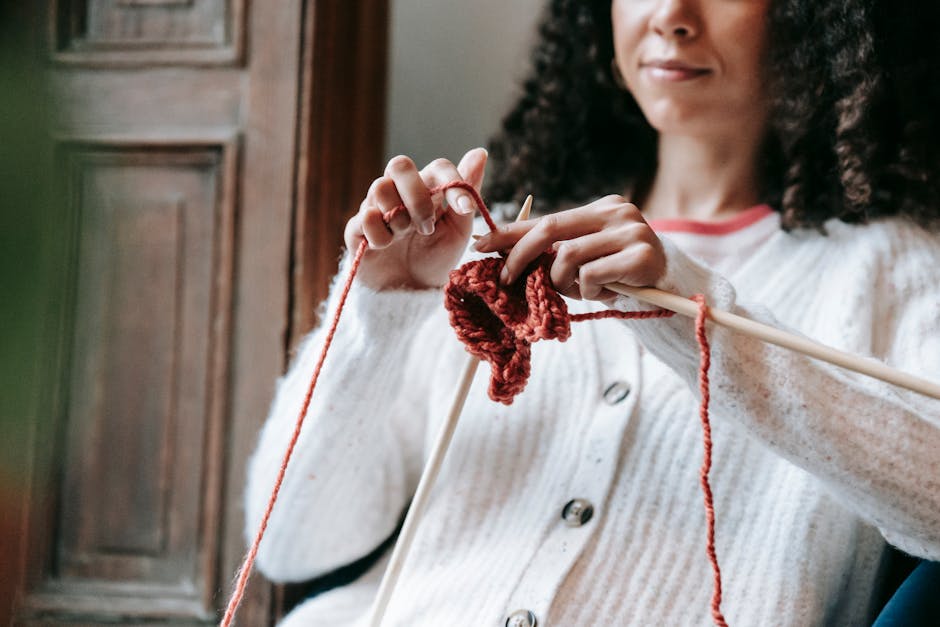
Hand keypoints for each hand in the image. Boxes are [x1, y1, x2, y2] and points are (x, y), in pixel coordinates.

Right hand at [345, 148, 487, 289]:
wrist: (411, 294)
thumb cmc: (435, 258)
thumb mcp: (459, 229)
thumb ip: (467, 193)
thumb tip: (480, 153)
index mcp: (428, 189)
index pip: (437, 166)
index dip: (453, 181)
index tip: (465, 208)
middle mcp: (399, 193)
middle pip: (399, 165)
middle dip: (417, 196)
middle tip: (427, 227)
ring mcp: (376, 208)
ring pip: (379, 187)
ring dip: (399, 216)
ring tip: (405, 236)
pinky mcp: (357, 229)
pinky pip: (364, 217)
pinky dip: (380, 234)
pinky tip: (386, 247)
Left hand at [472, 195, 664, 300]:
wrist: (671, 289)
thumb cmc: (620, 276)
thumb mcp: (586, 258)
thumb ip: (556, 251)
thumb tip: (504, 253)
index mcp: (600, 208)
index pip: (545, 218)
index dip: (510, 233)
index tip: (480, 244)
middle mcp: (617, 212)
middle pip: (551, 230)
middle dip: (520, 257)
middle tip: (506, 280)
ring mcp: (632, 231)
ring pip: (568, 258)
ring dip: (564, 283)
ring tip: (580, 291)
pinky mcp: (642, 255)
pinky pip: (592, 277)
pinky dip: (589, 293)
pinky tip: (606, 294)